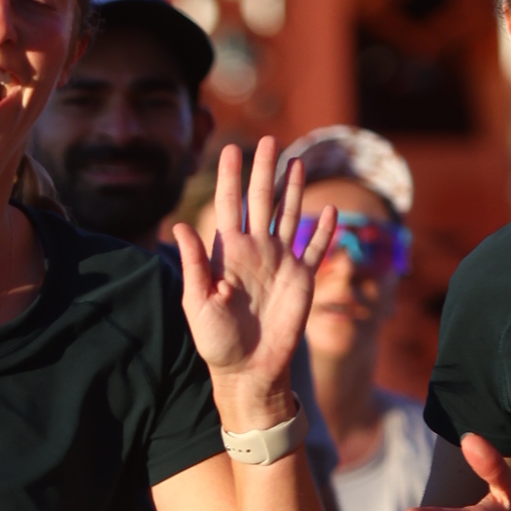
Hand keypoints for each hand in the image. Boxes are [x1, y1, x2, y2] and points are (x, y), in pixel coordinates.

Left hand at [169, 137, 328, 423]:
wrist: (248, 369)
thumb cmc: (216, 340)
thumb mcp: (198, 302)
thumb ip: (194, 264)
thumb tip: (179, 226)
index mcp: (228, 252)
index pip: (228, 205)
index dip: (229, 177)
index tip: (229, 148)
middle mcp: (255, 250)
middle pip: (261, 200)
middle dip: (264, 171)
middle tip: (268, 140)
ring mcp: (280, 262)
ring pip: (289, 216)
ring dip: (293, 190)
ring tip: (297, 162)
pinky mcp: (302, 279)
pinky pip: (315, 248)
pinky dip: (324, 230)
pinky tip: (330, 210)